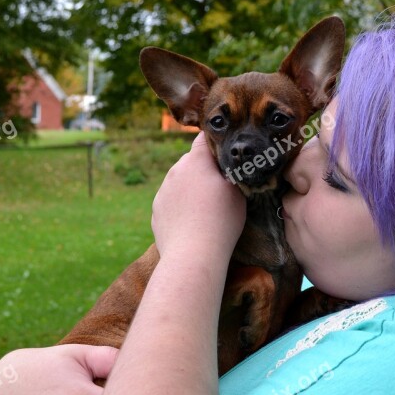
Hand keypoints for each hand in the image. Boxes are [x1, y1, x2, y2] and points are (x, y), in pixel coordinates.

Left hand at [151, 132, 245, 258]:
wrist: (193, 255)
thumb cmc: (221, 221)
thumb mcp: (238, 191)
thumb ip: (233, 173)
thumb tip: (231, 166)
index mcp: (195, 161)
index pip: (205, 138)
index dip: (217, 141)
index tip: (227, 150)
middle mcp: (175, 171)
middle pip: (192, 162)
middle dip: (205, 170)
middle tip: (221, 187)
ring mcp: (163, 191)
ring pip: (181, 182)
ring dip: (192, 189)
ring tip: (207, 210)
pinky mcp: (157, 210)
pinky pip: (172, 202)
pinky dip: (181, 207)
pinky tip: (193, 222)